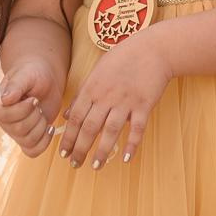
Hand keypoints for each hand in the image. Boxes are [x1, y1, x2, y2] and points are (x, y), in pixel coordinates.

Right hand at [0, 57, 65, 157]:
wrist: (45, 79)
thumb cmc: (33, 74)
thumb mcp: (26, 75)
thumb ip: (16, 85)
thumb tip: (5, 99)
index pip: (6, 116)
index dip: (23, 109)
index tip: (34, 99)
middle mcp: (5, 121)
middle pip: (19, 130)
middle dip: (35, 116)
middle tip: (39, 103)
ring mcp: (15, 132)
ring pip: (28, 141)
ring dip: (41, 127)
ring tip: (42, 113)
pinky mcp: (28, 139)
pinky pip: (33, 151)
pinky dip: (45, 142)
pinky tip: (49, 127)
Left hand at [58, 29, 171, 169]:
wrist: (153, 49)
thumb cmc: (124, 58)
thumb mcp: (97, 70)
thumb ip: (82, 93)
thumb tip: (67, 114)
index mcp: (93, 88)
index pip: (76, 117)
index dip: (68, 137)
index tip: (62, 152)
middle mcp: (107, 96)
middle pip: (90, 127)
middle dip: (80, 148)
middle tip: (74, 164)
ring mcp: (126, 102)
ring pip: (110, 131)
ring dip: (102, 151)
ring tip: (95, 166)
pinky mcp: (144, 105)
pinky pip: (137, 129)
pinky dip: (131, 144)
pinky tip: (125, 158)